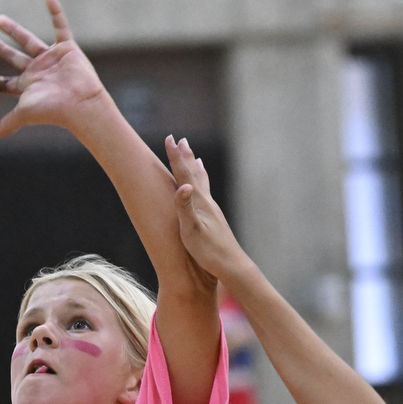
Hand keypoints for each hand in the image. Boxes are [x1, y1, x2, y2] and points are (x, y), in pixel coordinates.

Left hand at [0, 0, 105, 143]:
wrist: (80, 104)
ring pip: (30, 40)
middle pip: (14, 57)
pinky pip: (61, 25)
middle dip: (0, 49)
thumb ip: (4, 125)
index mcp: (28, 87)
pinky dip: (56, 11)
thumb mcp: (23, 115)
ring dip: (14, 30)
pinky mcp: (67, 48)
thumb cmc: (53, 110)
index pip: (7, 82)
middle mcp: (38, 72)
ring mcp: (52, 59)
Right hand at [165, 135, 239, 285]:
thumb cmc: (210, 252)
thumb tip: (183, 186)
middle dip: (185, 156)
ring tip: (195, 157)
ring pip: (203, 183)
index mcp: (199, 202)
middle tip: (180, 139)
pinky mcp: (215, 219)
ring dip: (196, 168)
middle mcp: (207, 202)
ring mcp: (212, 210)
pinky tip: (204, 190)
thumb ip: (185, 207)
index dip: (175, 156)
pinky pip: (207, 195)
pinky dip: (204, 186)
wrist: (232, 266)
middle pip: (194, 173)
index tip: (170, 138)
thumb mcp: (192, 231)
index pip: (184, 174)